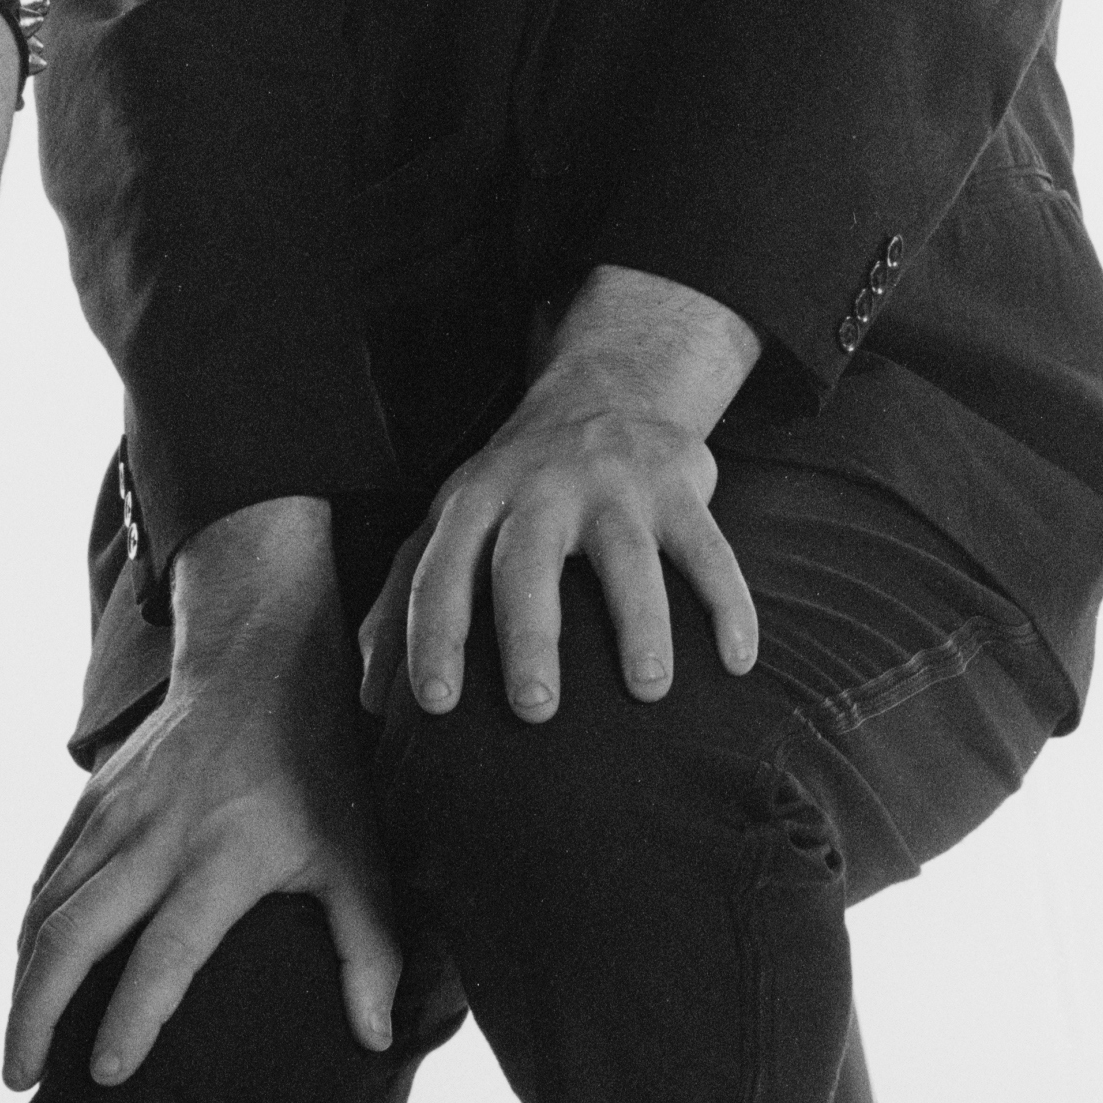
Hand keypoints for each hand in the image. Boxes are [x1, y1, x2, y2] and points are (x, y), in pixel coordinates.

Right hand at [6, 504, 402, 1089]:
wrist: (257, 661)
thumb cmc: (318, 770)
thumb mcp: (358, 855)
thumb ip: (370, 950)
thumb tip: (376, 1040)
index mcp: (220, 859)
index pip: (164, 954)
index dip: (131, 1017)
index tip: (106, 1075)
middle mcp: (153, 839)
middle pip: (71, 937)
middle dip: (35, 1015)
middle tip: (21, 1079)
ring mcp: (113, 816)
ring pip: (44, 909)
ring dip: (21, 982)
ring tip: (17, 1048)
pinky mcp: (92, 800)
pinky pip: (46, 878)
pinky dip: (29, 933)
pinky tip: (27, 976)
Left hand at [367, 268, 766, 723]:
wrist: (605, 394)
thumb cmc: (514, 492)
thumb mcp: (450, 525)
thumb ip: (404, 601)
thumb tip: (366, 698)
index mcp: (473, 505)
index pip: (441, 572)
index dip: (433, 636)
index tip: (436, 705)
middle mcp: (539, 490)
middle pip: (526, 563)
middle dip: (527, 634)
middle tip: (534, 708)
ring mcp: (614, 485)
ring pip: (626, 556)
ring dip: (639, 623)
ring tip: (646, 690)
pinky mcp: (680, 486)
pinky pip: (709, 549)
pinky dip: (728, 604)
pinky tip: (737, 662)